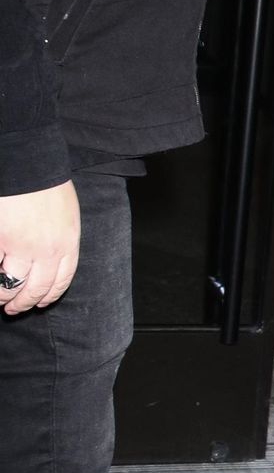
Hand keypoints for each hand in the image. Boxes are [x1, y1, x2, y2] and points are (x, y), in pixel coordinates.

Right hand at [0, 181, 80, 313]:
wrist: (28, 162)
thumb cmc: (45, 183)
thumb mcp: (66, 212)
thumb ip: (61, 237)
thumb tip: (50, 259)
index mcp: (67, 242)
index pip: (61, 281)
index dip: (49, 296)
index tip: (40, 303)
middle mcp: (47, 250)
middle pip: (37, 288)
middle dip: (24, 303)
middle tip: (13, 309)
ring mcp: (21, 247)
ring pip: (12, 285)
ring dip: (3, 297)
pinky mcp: (0, 240)